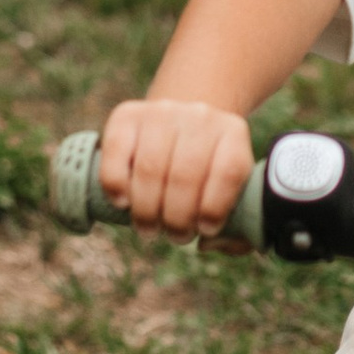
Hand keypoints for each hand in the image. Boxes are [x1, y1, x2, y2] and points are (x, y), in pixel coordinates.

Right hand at [97, 96, 254, 245]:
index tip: (204, 230)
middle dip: (177, 219)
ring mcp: (162, 112)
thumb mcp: (233, 186)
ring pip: (150, 168)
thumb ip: (237, 222)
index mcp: (233, 133)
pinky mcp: (127, 114)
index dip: (215, 208)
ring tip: (149, 229)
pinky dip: (116, 184)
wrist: (181, 125)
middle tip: (175, 236)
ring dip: (146, 210)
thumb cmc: (208, 170)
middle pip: (185, 175)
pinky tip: (123, 203)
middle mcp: (200, 116)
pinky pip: (116, 152)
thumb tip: (207, 241)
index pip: (229, 171)